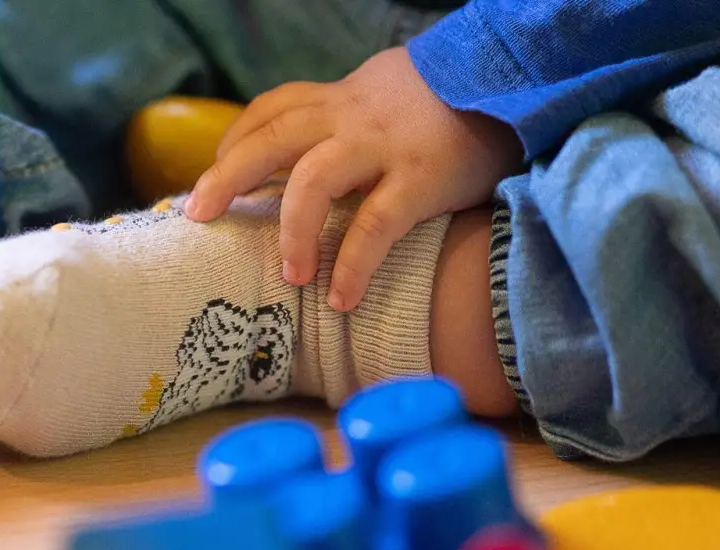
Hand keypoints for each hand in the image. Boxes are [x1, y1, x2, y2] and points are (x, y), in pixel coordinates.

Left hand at [183, 47, 522, 310]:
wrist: (521, 80)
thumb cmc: (452, 105)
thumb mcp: (389, 98)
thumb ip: (351, 123)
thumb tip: (314, 165)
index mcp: (341, 99)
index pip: (271, 109)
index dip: (235, 142)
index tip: (214, 178)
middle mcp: (351, 117)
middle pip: (269, 140)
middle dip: (226, 178)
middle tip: (198, 216)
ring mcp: (383, 147)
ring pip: (311, 181)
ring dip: (290, 232)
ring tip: (289, 276)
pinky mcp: (421, 179)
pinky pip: (374, 226)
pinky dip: (351, 265)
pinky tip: (340, 299)